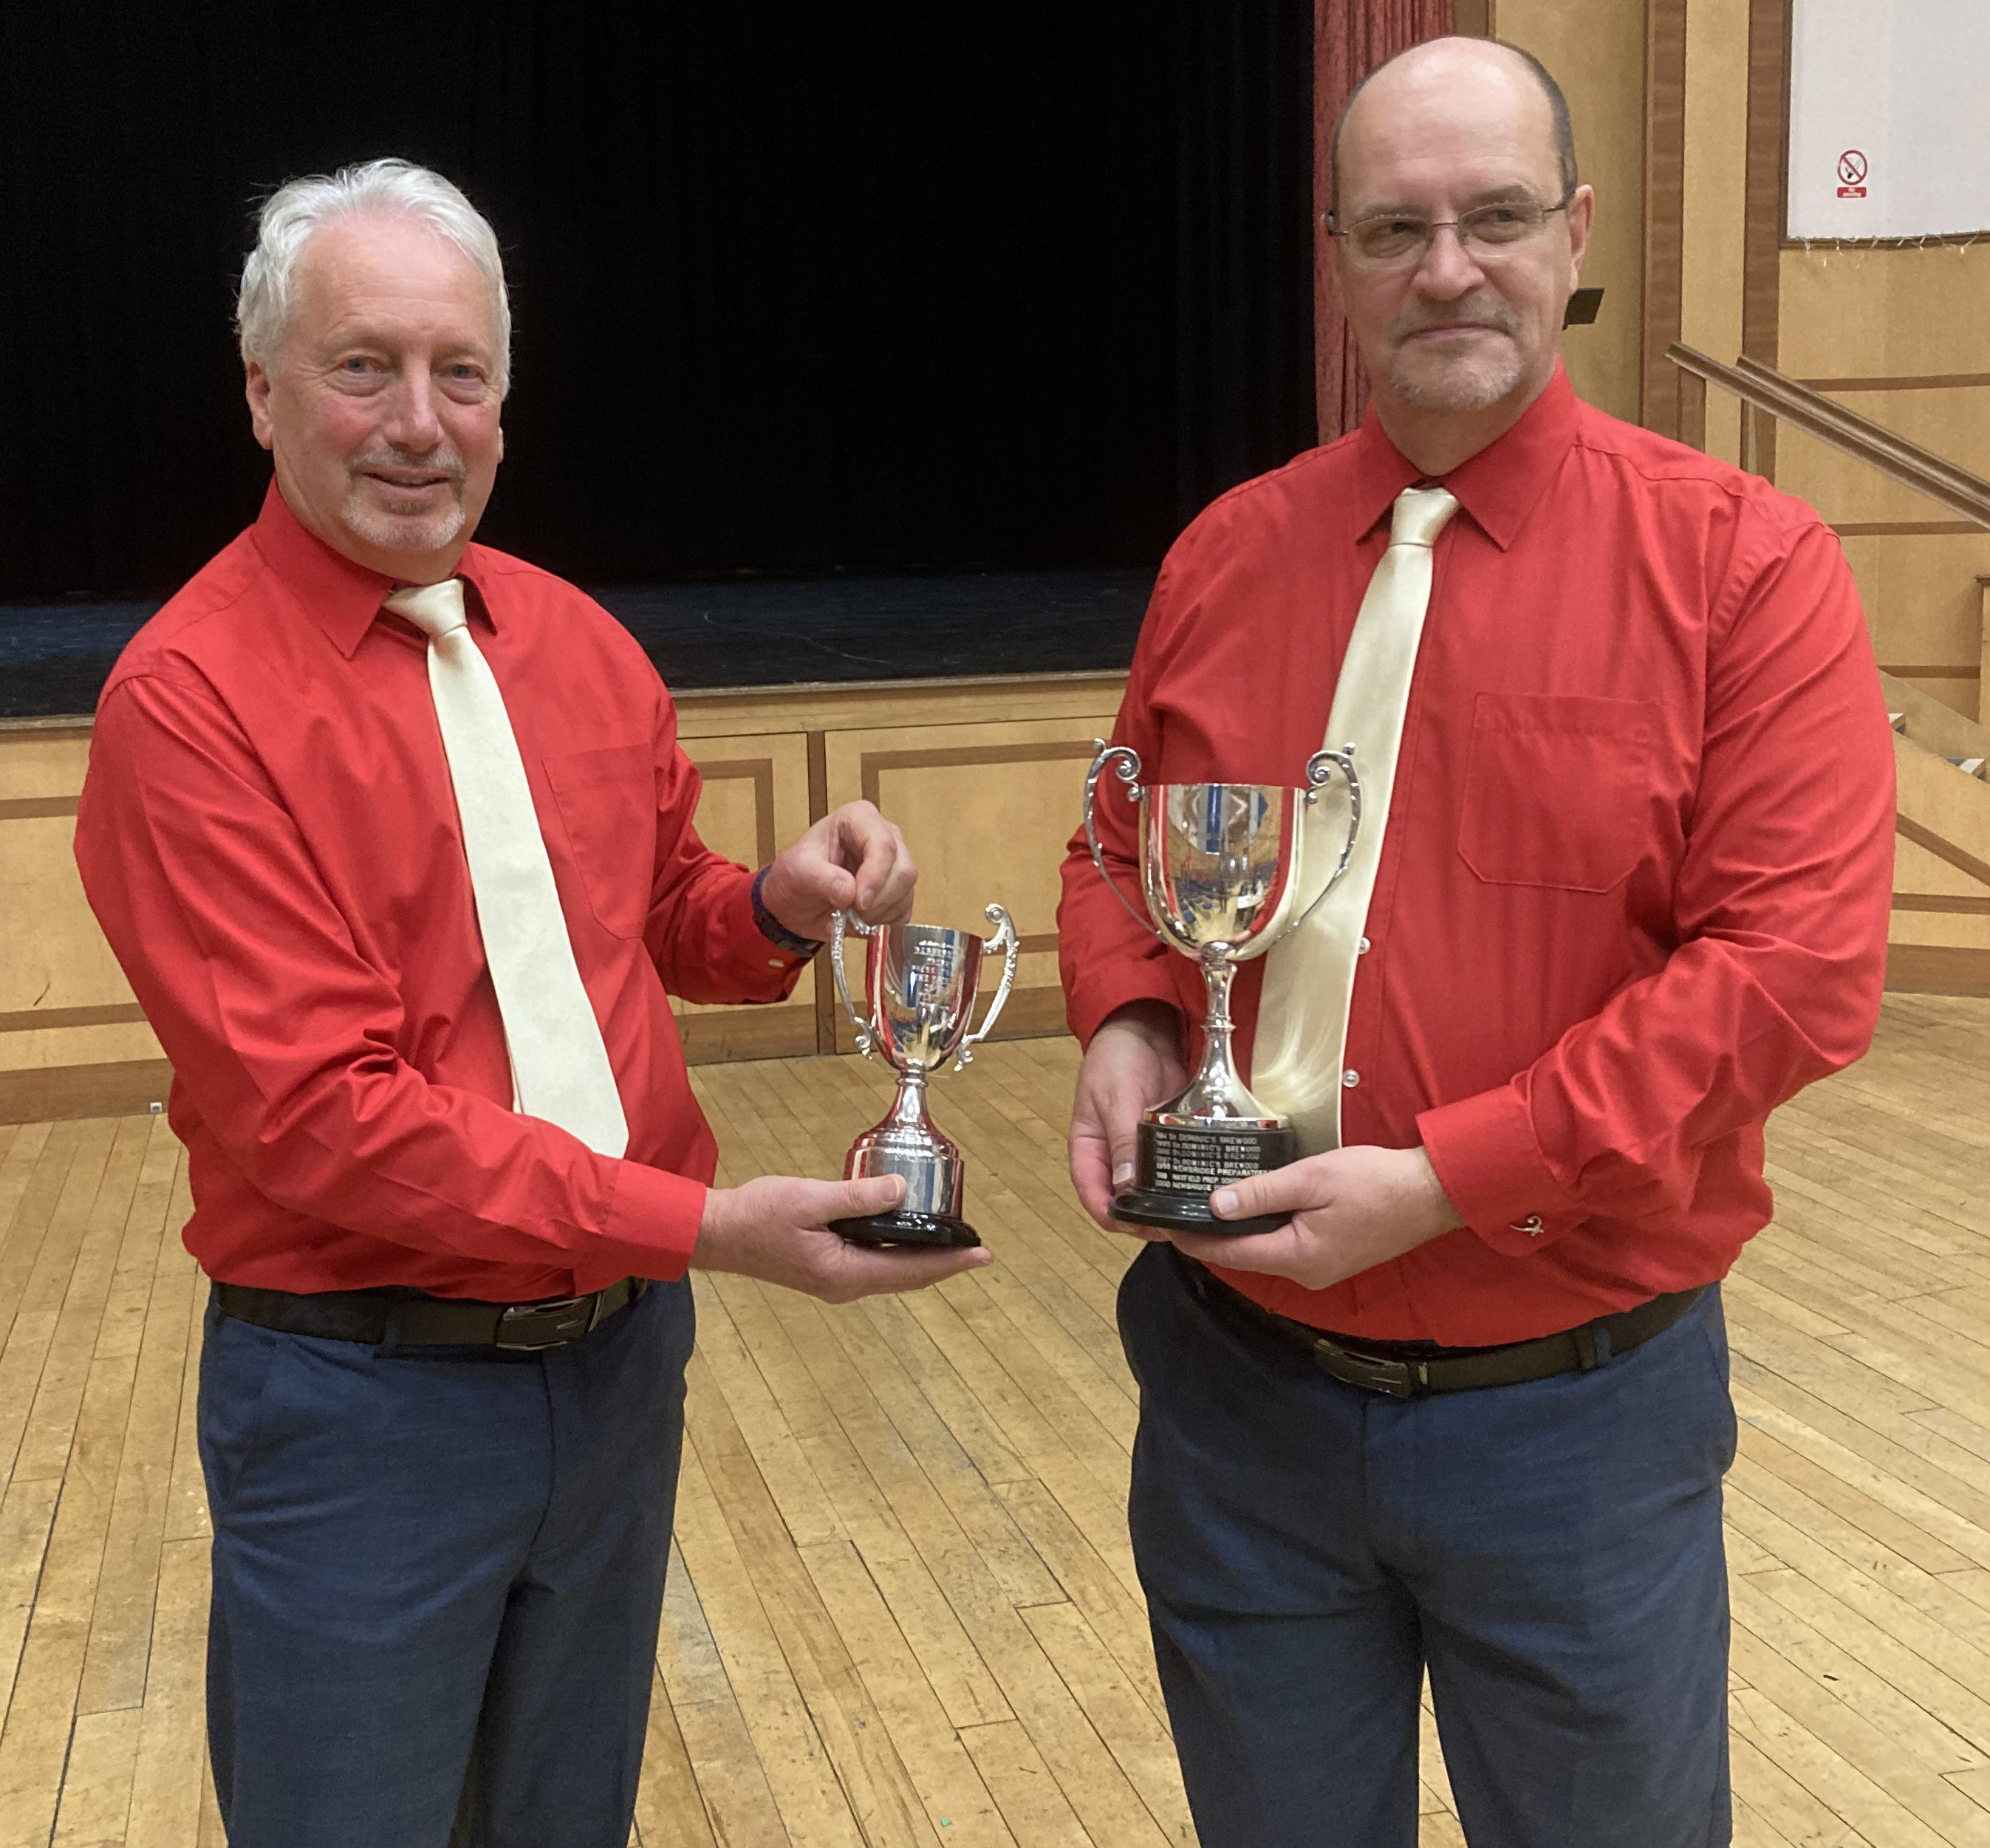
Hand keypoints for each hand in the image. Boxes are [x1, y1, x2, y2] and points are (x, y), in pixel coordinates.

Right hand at [691, 1172, 990, 1302]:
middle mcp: (845, 1284)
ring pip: (893, 1272)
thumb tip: (902, 1191)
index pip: (911, 1270)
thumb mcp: (810, 1199)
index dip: (950, 1262)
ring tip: (952, 1241)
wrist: (716, 1233)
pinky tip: (907, 1235)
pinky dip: (898, 1252)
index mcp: (844, 1273)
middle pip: (908, 1276)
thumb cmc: (757, 1215)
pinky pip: (875, 1264)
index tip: (982, 1255)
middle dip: (944, 1263)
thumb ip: (857, 1197)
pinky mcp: (826, 1269)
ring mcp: (835, 1280)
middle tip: (978, 1249)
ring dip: (923, 1258)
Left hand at [759, 802, 915, 941]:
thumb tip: (849, 892)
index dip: (876, 876)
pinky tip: (859, 923)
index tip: (858, 902)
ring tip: (848, 920)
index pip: (883, 843)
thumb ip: (821, 878)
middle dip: (879, 900)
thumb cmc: (796, 875)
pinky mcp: (898, 892)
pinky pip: (904, 911)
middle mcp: (885, 837)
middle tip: (852, 915)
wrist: (795, 902)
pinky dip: (883, 923)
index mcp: (859, 818)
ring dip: (879, 915)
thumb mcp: (797, 871)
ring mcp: (895, 865)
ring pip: (906, 893)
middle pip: (903, 870)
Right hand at [1068, 1001, 1187, 1233]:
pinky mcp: (1165, 1146)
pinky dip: (1182, 1187)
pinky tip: (1203, 1193)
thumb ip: (1122, 1140)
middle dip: (1145, 1221)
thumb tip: (1126, 1187)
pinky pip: (1171, 1175)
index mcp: (1088, 1150)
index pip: (1092, 1196)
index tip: (1139, 1226)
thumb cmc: (1117, 1060)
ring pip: (1149, 1195)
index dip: (1112, 1216)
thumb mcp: (1116, 1097)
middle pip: (1123, 1204)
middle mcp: (1112, 1160)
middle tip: (1176, 1224)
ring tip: (1192, 1215)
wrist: (1144, 1029)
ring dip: (1166, 1209)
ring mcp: (1140, 1155)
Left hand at [1166, 1145, 1459, 1289]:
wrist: (1432, 1192)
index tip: (1162, 1224)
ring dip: (1234, 1234)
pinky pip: (1284, 1248)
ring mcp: (1321, 1269)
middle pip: (1243, 1257)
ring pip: (1263, 1253)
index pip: (1230, 1254)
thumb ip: (1261, 1193)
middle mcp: (1305, 1273)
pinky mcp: (1332, 1257)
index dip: (1193, 1239)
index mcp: (1297, 1257)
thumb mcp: (1311, 1178)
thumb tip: (1213, 1206)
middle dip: (1209, 1237)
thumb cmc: (1375, 1181)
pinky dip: (1261, 1231)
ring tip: (1202, 1206)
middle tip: (1176, 1210)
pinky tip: (1247, 1210)